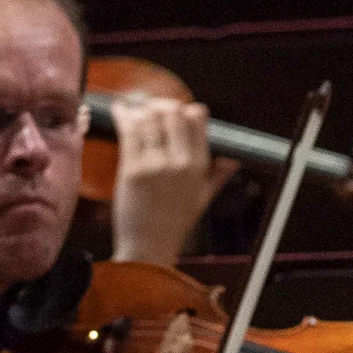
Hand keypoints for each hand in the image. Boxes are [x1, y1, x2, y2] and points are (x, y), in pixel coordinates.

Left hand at [108, 91, 221, 265]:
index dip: (185, 110)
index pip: (197, 118)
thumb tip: (233, 160)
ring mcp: (155, 165)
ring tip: (134, 111)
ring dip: (140, 111)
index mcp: (199, 166)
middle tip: (151, 108)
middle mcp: (180, 162)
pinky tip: (118, 111)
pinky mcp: (132, 169)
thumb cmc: (175, 223)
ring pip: (148, 118)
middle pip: (172, 112)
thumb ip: (218, 175)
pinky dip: (122, 117)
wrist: (149, 246)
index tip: (175, 112)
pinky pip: (128, 132)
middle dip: (160, 106)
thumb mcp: (203, 198)